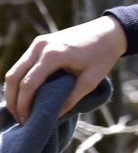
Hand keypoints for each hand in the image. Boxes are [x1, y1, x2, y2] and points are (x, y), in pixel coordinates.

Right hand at [4, 16, 126, 123]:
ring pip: (15, 70)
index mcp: (53, 54)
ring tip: (20, 109)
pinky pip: (22, 64)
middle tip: (20, 118)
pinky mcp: (40, 42)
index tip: (27, 120)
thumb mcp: (91, 80)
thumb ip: (71, 99)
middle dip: (13, 100)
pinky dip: (20, 80)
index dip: (24, 104)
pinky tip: (25, 94)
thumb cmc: (103, 56)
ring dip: (13, 90)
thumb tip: (53, 116)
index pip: (28, 84)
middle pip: (14, 77)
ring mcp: (38, 42)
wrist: (109, 32)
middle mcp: (41, 46)